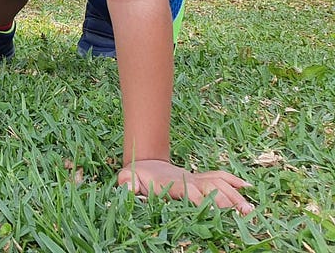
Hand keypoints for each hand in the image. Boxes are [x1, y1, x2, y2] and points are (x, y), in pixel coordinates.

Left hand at [117, 159, 253, 214]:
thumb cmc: (137, 176)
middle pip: (211, 188)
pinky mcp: (201, 179)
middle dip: (227, 200)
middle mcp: (188, 180)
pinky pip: (219, 176)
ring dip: (235, 194)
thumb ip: (127, 183)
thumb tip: (127, 188)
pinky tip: (248, 187)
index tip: (215, 211)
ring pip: (219, 183)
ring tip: (250, 210)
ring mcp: (196, 178)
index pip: (190, 192)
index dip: (202, 200)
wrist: (145, 163)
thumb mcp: (128, 179)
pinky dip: (233, 180)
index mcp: (172, 185)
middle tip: (244, 215)